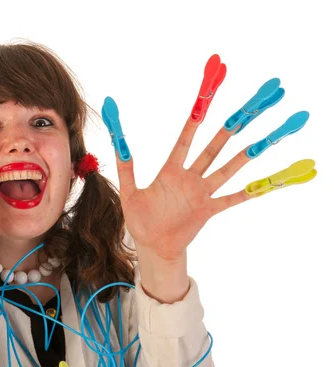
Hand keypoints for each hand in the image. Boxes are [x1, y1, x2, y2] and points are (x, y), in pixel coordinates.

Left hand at [114, 119, 250, 263]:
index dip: (193, 125)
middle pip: (210, 151)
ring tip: (259, 143)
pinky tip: (262, 186)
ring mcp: (201, 194)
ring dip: (241, 158)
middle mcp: (189, 179)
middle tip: (241, 114)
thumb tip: (119, 147)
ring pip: (225, 171)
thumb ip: (125, 171)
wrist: (153, 247)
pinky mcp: (208, 211)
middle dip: (225, 133)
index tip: (202, 106)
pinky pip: (230, 200)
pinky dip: (246, 194)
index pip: (184, 143)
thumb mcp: (129, 195)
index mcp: (170, 172)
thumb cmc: (140, 220)